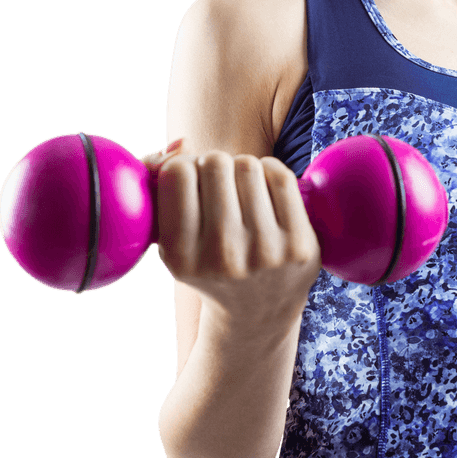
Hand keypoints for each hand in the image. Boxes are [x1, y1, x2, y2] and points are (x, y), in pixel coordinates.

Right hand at [139, 141, 321, 334]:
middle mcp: (223, 256)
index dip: (182, 167)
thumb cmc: (207, 261)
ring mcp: (265, 252)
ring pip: (248, 165)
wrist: (257, 313)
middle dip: (214, 165)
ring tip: (240, 190)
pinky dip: (270, 171)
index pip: (177, 174)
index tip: (190, 182)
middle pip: (215, 163)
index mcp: (181, 256)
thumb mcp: (170, 239)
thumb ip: (157, 184)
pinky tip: (264, 188)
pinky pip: (281, 177)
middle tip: (218, 184)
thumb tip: (180, 144)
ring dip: (242, 168)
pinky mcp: (299, 244)